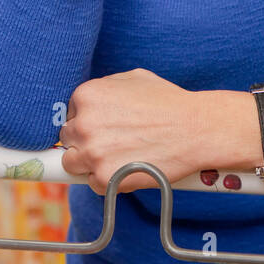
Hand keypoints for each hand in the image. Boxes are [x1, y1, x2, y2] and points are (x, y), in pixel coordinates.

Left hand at [58, 70, 259, 194]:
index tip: (101, 129)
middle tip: (109, 145)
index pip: (70, 115)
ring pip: (72, 164)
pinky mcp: (103, 178)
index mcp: (86, 95)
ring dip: (89, 164)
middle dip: (84, 142)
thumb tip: (90, 103)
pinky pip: (93, 184)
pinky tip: (128, 170)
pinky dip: (108, 181)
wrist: (195, 129)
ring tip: (115, 160)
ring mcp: (92, 153)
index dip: (85, 123)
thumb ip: (105, 88)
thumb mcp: (132, 79)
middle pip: (67, 140)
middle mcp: (83, 123)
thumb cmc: (168, 102)